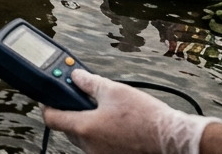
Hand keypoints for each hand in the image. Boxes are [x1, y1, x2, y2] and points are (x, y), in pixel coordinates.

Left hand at [43, 70, 220, 153]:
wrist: (171, 138)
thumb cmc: (146, 117)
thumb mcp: (115, 90)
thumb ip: (89, 83)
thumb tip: (76, 76)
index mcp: (84, 127)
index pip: (51, 118)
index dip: (49, 105)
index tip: (53, 96)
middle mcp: (89, 146)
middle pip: (67, 128)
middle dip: (71, 112)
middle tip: (83, 99)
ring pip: (83, 138)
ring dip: (88, 124)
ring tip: (105, 111)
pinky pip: (98, 146)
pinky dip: (101, 135)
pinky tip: (115, 125)